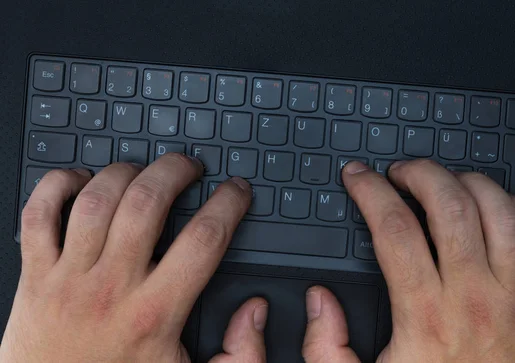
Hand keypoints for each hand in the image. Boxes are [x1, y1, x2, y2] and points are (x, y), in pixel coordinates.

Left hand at [0, 154, 267, 362]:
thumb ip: (239, 353)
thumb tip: (255, 311)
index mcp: (155, 312)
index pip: (204, 238)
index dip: (228, 203)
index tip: (236, 191)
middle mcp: (112, 287)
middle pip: (148, 203)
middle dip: (176, 170)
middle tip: (189, 166)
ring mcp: (69, 278)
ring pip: (97, 200)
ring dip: (125, 172)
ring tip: (142, 170)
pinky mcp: (35, 277)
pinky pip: (39, 214)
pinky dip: (57, 185)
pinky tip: (81, 181)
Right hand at [302, 160, 514, 362]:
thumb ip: (327, 347)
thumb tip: (319, 301)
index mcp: (425, 315)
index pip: (393, 228)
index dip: (370, 191)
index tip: (359, 178)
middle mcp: (472, 297)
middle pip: (449, 206)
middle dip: (419, 173)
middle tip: (401, 172)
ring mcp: (513, 296)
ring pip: (498, 212)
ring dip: (468, 182)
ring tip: (446, 181)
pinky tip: (496, 205)